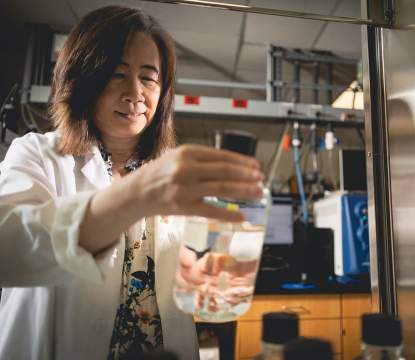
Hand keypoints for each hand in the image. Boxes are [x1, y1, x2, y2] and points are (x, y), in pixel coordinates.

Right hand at [129, 144, 263, 221]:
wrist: (138, 191)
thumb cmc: (162, 173)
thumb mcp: (179, 157)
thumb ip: (204, 159)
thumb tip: (236, 166)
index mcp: (187, 152)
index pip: (222, 156)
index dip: (242, 162)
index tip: (256, 167)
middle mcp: (186, 169)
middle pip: (224, 172)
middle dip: (246, 176)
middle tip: (261, 179)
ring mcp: (184, 188)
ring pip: (221, 189)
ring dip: (243, 191)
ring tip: (257, 193)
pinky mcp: (183, 207)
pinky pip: (211, 211)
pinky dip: (228, 214)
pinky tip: (242, 216)